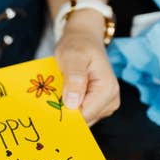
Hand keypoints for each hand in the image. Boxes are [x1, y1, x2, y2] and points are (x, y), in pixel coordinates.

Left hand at [55, 10, 119, 125]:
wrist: (84, 39)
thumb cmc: (78, 45)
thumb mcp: (72, 56)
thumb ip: (74, 78)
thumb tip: (72, 103)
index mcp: (107, 90)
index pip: (84, 116)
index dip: (66, 115)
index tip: (49, 110)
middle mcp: (110, 101)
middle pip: (83, 120)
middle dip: (65, 113)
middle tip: (51, 99)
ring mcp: (106, 105)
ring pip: (81, 119)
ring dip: (67, 110)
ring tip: (58, 94)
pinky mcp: (98, 106)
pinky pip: (81, 114)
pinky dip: (70, 108)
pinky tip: (63, 96)